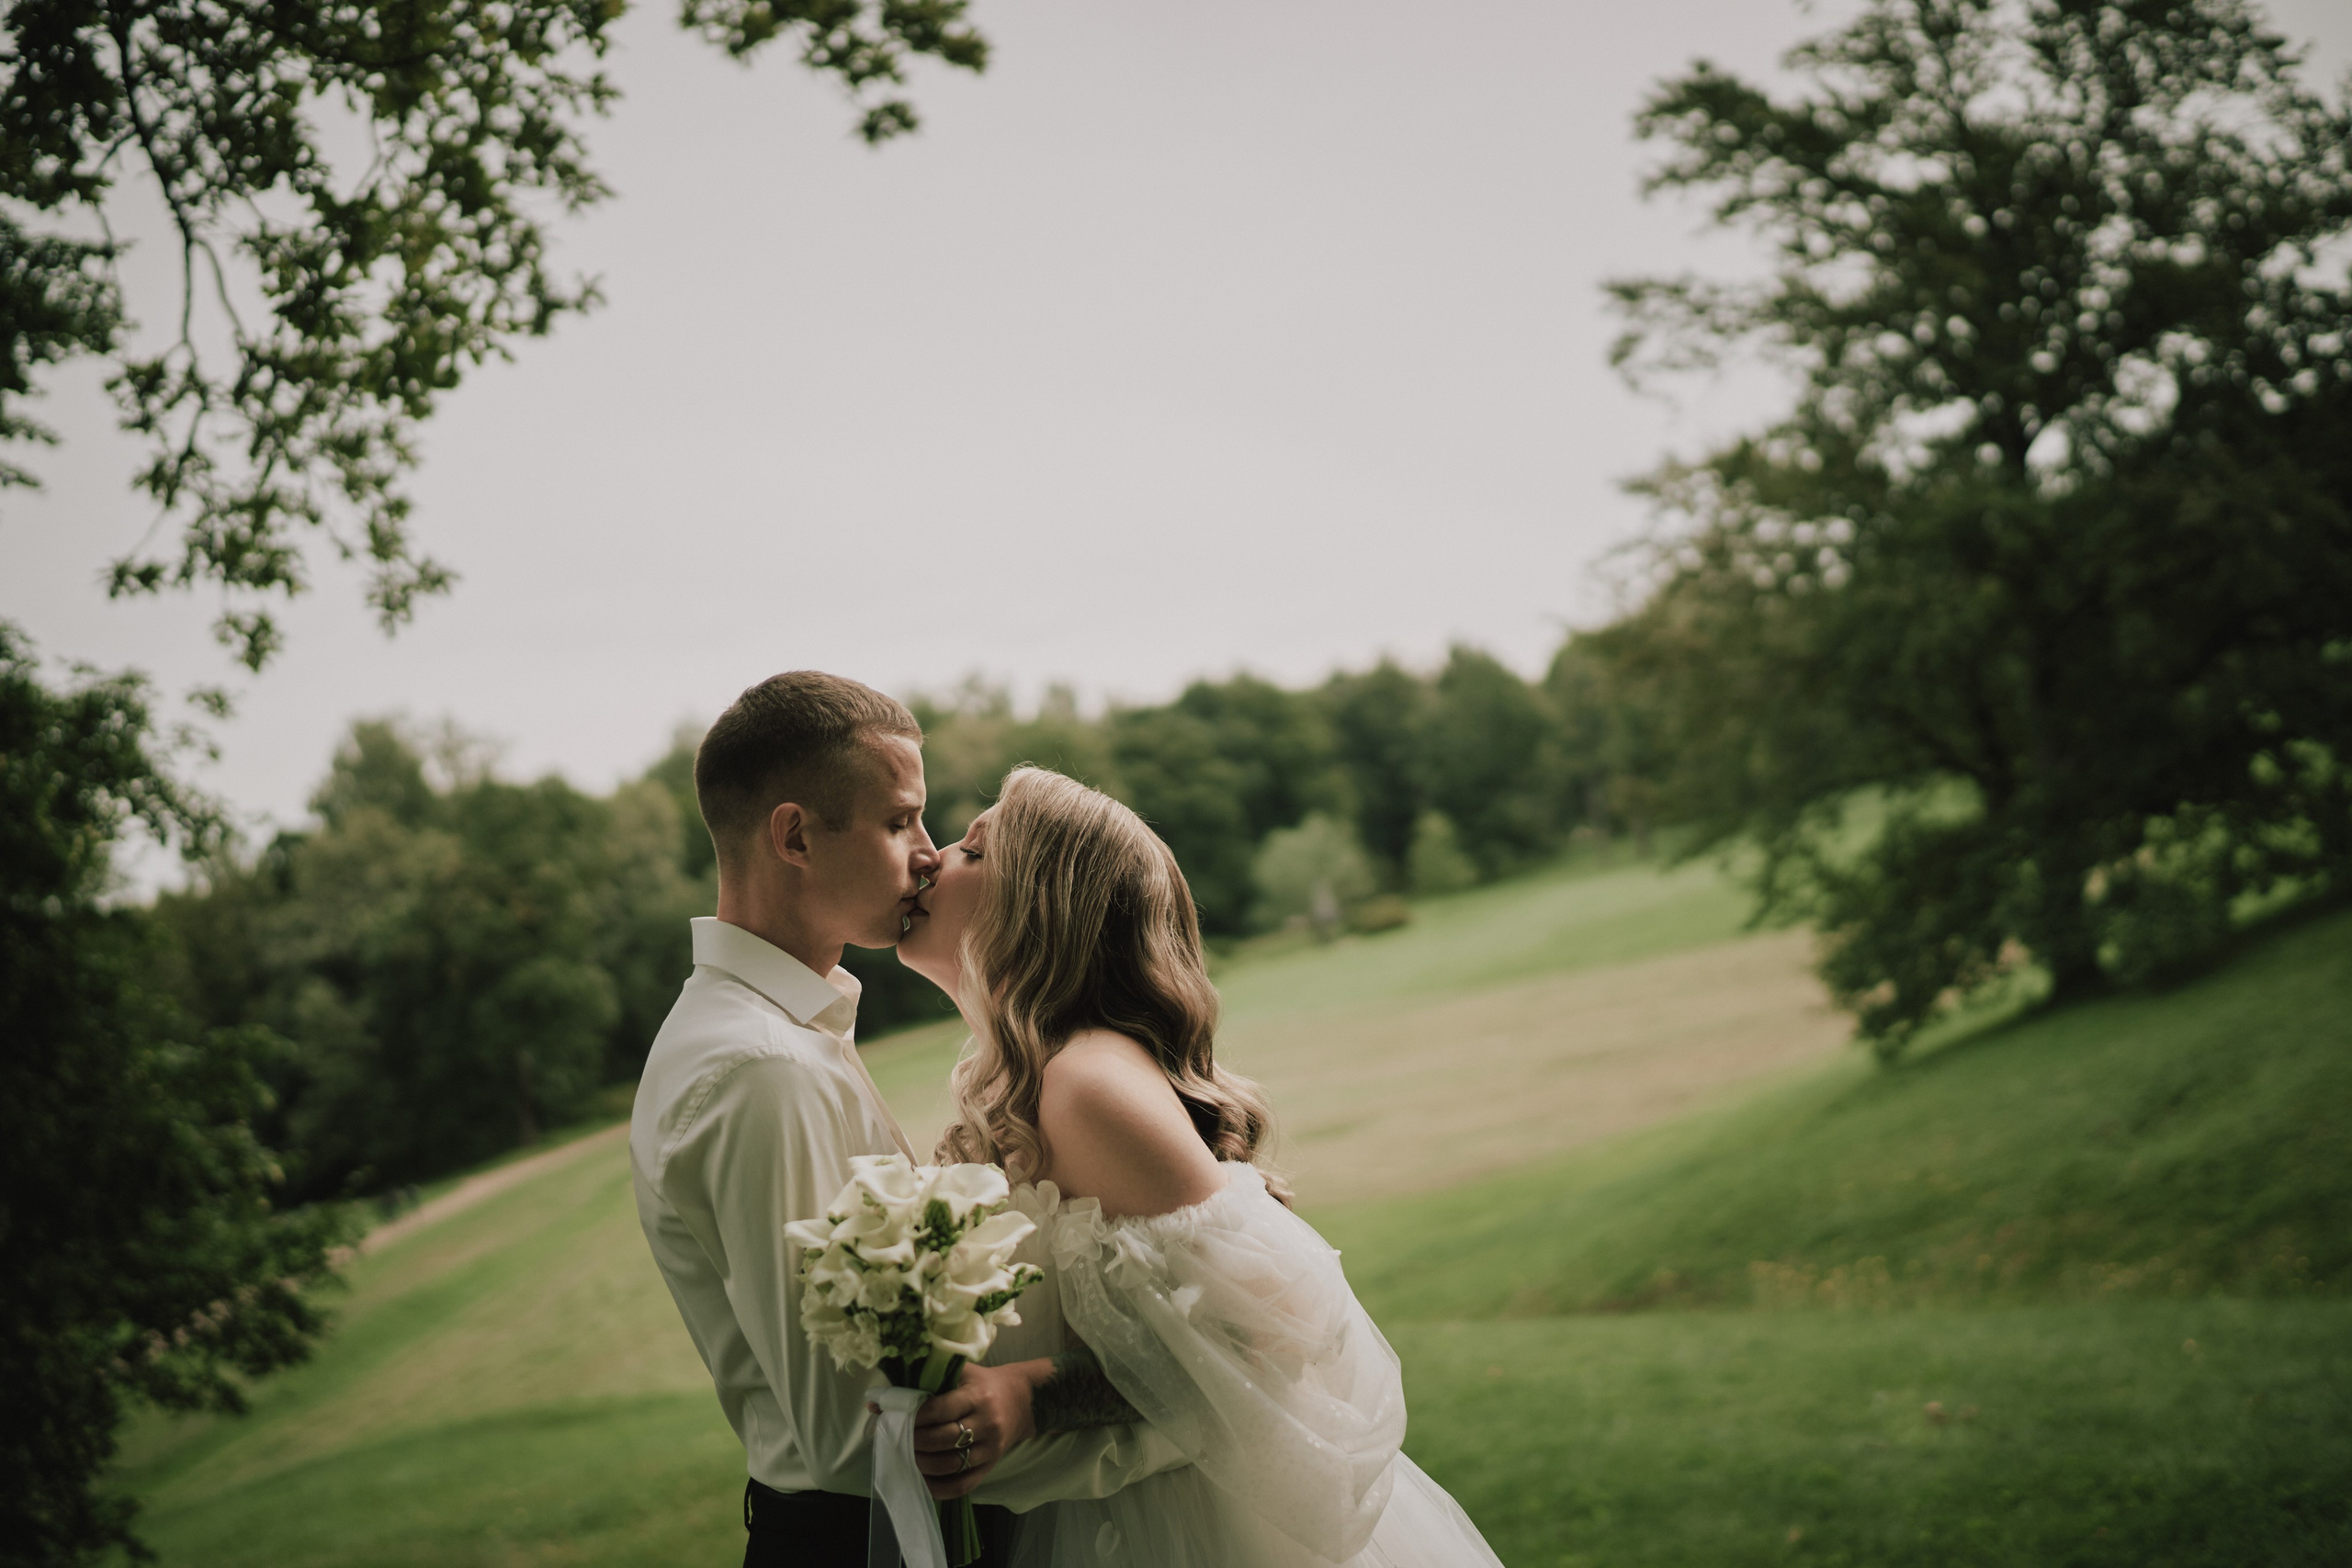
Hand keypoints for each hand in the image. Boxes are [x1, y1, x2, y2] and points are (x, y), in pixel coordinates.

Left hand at [881, 1360, 1047, 1499]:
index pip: (942, 1409)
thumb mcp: (960, 1374)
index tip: (896, 1416)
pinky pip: (962, 1485)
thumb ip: (922, 1384)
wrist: (1022, 1400)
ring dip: (921, 1464)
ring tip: (905, 1456)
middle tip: (895, 1437)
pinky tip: (921, 1479)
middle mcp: (986, 1423)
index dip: (915, 1416)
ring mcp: (990, 1448)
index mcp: (977, 1396)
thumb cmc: (982, 1384)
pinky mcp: (990, 1466)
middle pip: (944, 1439)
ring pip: (950, 1465)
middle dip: (914, 1441)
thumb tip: (876, 1402)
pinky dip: (938, 1488)